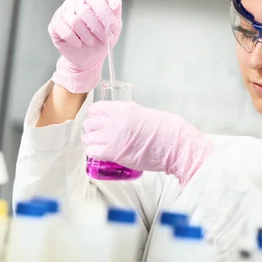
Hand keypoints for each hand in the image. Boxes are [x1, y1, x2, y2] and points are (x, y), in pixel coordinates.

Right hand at [48, 0, 121, 92]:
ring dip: (86, 36)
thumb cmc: (99, 40)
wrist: (87, 58)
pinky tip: (78, 43)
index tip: (112, 25)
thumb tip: (116, 0)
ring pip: (74, 21)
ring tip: (91, 42)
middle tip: (103, 38)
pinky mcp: (55, 25)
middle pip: (84, 10)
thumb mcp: (113, 28)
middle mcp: (74, 2)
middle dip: (97, 28)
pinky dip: (74, 40)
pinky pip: (64, 31)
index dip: (104, 11)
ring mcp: (62, 13)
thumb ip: (115, 13)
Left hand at [82, 101, 214, 185]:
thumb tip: (116, 119)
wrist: (173, 145)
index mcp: (122, 108)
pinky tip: (101, 153)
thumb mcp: (142, 113)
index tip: (95, 120)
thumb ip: (126, 114)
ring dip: (92, 141)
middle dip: (92, 129)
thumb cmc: (164, 130)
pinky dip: (94, 153)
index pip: (95, 109)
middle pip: (89, 123)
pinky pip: (92, 152)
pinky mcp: (114, 153)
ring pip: (88, 138)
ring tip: (99, 144)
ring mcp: (112, 137)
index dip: (94, 115)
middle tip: (97, 134)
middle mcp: (114, 120)